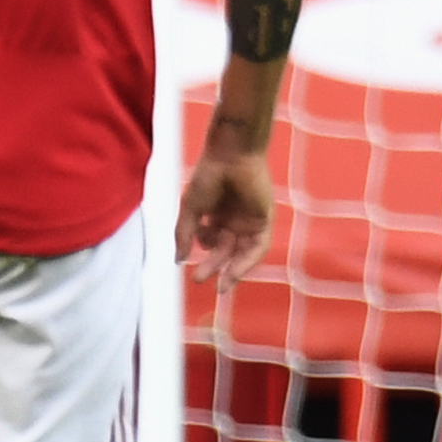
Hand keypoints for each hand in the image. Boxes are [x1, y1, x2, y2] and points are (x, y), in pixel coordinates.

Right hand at [177, 135, 274, 286]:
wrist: (230, 155)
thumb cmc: (209, 174)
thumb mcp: (191, 209)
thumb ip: (185, 234)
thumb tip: (178, 259)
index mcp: (216, 214)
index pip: (210, 240)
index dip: (200, 251)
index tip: (188, 266)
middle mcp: (234, 219)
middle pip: (225, 250)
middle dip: (213, 266)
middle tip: (200, 279)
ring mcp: (249, 221)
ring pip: (242, 253)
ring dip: (232, 271)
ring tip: (221, 286)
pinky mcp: (264, 220)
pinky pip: (257, 247)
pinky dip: (246, 262)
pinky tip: (234, 273)